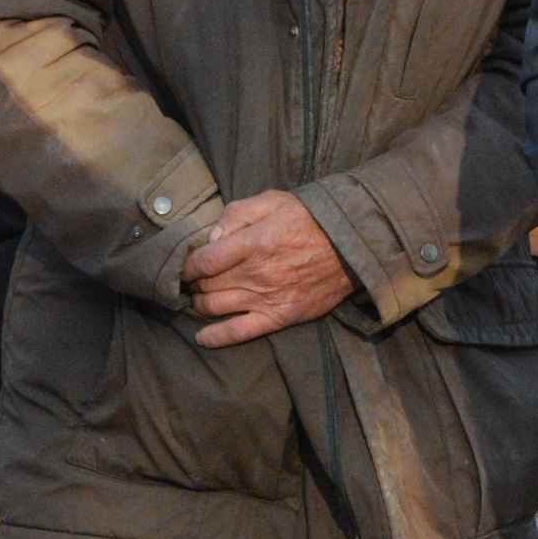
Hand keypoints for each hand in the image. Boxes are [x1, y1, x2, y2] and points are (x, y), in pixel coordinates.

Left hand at [183, 191, 354, 348]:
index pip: (204, 261)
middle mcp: (255, 274)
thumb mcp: (273, 200)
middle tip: (195, 279)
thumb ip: (237, 214)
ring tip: (202, 296)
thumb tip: (211, 237)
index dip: (188, 264)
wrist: (350, 245)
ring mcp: (266, 298)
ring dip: (200, 304)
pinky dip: (216, 337)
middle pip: (206, 285)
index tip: (187, 263)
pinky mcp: (278, 316)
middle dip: (194, 282)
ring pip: (215, 307)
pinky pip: (239, 332)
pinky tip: (203, 337)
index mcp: (252, 243)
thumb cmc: (309, 219)